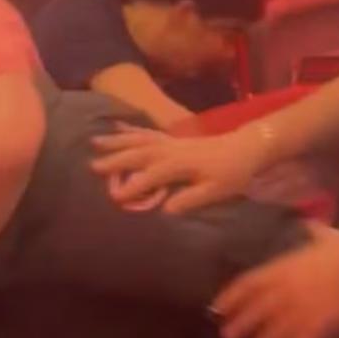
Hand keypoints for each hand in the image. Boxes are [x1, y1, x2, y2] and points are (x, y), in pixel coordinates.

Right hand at [91, 123, 263, 212]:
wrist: (246, 147)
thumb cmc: (232, 173)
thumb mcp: (216, 191)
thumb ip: (190, 199)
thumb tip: (165, 210)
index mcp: (180, 164)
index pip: (151, 175)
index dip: (133, 186)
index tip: (114, 197)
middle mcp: (170, 150)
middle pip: (138, 153)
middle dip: (115, 160)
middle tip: (92, 166)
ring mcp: (170, 141)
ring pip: (138, 140)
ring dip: (116, 141)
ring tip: (94, 141)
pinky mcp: (172, 138)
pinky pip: (147, 132)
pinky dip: (130, 129)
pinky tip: (116, 127)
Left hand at [212, 224, 338, 337]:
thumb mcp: (328, 236)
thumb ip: (314, 231)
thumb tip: (310, 223)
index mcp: (282, 268)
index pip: (247, 283)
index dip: (230, 297)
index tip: (217, 309)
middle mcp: (284, 290)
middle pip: (255, 312)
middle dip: (240, 326)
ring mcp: (299, 310)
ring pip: (273, 334)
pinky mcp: (318, 327)